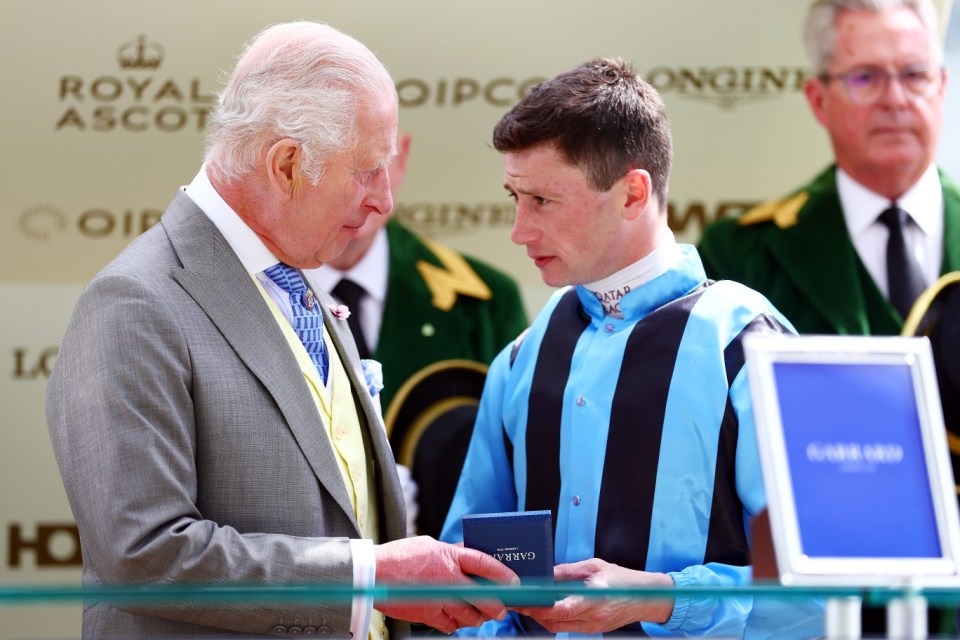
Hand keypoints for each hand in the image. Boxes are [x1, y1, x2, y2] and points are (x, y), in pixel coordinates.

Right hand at [374, 536, 518, 633]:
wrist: (372, 573)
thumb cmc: (400, 556)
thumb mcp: (430, 546)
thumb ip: (451, 553)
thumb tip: (471, 558)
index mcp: (449, 555)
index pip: (484, 564)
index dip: (503, 574)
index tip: (514, 583)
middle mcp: (446, 577)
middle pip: (482, 596)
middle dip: (496, 606)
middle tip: (500, 609)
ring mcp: (437, 598)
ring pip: (469, 616)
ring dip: (476, 618)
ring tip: (476, 615)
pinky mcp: (426, 614)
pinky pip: (450, 625)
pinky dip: (454, 624)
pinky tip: (452, 617)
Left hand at [512, 558, 673, 633]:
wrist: (646, 598)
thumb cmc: (623, 579)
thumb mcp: (596, 566)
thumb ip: (569, 571)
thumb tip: (547, 572)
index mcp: (594, 600)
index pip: (563, 610)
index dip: (542, 608)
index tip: (526, 600)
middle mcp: (592, 618)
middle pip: (555, 621)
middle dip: (534, 612)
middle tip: (518, 601)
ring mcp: (592, 627)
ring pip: (557, 627)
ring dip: (541, 617)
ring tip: (527, 603)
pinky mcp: (591, 630)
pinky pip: (566, 627)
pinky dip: (553, 619)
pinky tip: (545, 608)